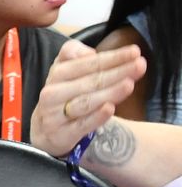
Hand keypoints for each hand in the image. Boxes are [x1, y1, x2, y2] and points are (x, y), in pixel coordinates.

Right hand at [30, 41, 143, 157]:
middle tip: (140, 65)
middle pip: (89, 81)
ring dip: (109, 93)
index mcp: (57, 74)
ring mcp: (54, 115)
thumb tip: (88, 53)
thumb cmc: (65, 93)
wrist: (47, 128)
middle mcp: (53, 93)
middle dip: (117, 72)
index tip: (135, 51)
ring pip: (86, 102)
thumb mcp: (65, 69)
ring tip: (130, 84)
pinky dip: (95, 117)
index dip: (111, 57)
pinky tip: (110, 108)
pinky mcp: (61, 134)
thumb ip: (74, 53)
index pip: (87, 63)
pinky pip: (81, 126)